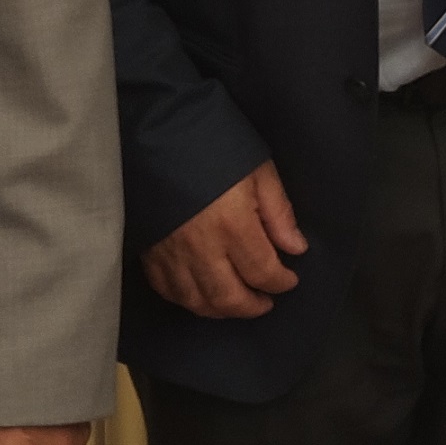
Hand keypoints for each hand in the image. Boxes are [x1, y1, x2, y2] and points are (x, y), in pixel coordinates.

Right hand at [142, 160, 307, 318]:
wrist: (160, 134)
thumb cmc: (217, 147)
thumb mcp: (259, 171)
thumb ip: (278, 213)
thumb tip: (296, 249)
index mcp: (233, 225)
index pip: (263, 272)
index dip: (281, 283)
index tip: (289, 280)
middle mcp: (202, 248)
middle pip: (229, 298)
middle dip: (252, 307)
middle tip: (266, 302)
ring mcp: (171, 254)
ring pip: (197, 302)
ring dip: (221, 310)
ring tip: (238, 303)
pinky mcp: (149, 253)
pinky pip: (168, 291)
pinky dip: (187, 300)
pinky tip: (202, 295)